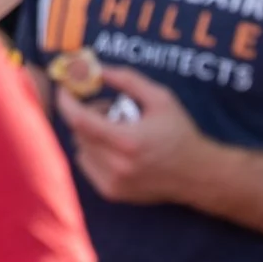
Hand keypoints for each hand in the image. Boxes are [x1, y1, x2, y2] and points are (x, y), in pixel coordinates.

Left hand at [55, 64, 219, 204]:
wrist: (197, 175)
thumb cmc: (180, 133)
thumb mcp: (160, 98)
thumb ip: (127, 80)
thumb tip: (97, 69)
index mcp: (128, 141)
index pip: (80, 120)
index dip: (66, 101)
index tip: (65, 88)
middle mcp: (117, 165)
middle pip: (79, 132)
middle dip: (86, 113)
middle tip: (107, 107)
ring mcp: (113, 182)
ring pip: (80, 148)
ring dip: (90, 133)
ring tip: (117, 128)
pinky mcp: (111, 192)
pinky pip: (86, 164)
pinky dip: (93, 151)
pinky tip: (116, 147)